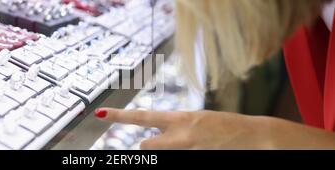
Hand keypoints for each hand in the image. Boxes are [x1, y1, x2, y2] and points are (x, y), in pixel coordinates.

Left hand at [94, 108, 334, 148]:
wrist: (257, 138)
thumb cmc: (228, 129)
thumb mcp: (200, 120)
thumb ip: (176, 126)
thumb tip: (158, 134)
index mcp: (182, 118)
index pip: (144, 116)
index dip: (120, 115)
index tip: (100, 114)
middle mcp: (180, 135)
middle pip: (144, 147)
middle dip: (149, 149)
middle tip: (165, 147)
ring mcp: (187, 150)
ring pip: (155, 156)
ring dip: (163, 154)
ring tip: (186, 148)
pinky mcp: (193, 161)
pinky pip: (174, 164)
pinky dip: (176, 159)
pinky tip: (195, 151)